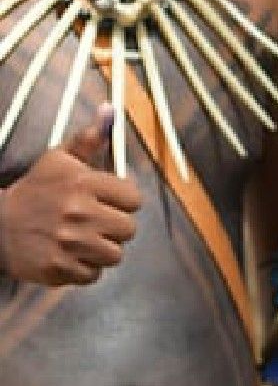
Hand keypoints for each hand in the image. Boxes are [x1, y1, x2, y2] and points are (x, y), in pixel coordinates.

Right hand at [0, 107, 142, 285]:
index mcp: (83, 183)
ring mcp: (68, 243)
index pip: (134, 199)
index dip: (124, 202)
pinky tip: (72, 255)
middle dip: (116, 227)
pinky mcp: (58, 268)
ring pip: (115, 254)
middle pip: (129, 229)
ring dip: (103, 249)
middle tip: (98, 223)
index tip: (110, 202)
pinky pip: (93, 275)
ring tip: (86, 240)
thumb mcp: (58, 159)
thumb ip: (89, 139)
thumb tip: (111, 110)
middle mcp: (78, 213)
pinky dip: (86, 269)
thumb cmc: (35, 190)